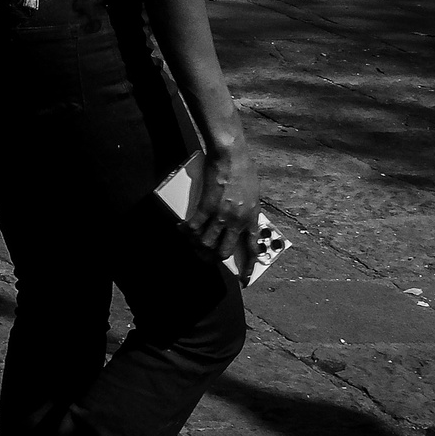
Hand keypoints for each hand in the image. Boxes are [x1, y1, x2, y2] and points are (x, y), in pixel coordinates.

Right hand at [191, 134, 261, 267]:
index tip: (245, 278)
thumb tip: (241, 222)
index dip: (248, 267)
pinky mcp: (206, 207)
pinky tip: (181, 229)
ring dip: (197, 246)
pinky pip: (194, 226)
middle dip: (215, 258)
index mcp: (252, 218)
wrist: (231, 156)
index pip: (252, 249)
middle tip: (207, 258)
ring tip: (192, 244)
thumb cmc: (244, 170)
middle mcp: (237, 221)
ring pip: (207, 242)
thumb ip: (247, 211)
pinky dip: (186, 230)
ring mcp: (221, 215)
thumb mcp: (253, 195)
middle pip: (225, 251)